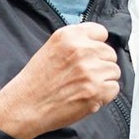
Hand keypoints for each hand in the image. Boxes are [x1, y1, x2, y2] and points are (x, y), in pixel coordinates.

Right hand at [0, 22, 120, 138]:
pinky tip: (88, 96)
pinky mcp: (95, 90)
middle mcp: (81, 49)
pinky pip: (114, 88)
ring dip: (103, 80)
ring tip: (84, 86)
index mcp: (69, 36)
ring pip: (114, 71)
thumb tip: (99, 45)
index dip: (97, 45)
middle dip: (101, 64)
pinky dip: (105, 95)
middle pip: (110, 53)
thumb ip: (76, 42)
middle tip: (83, 76)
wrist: (25, 106)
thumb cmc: (36, 81)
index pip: (101, 32)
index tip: (91, 54)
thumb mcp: (52, 48)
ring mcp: (90, 70)